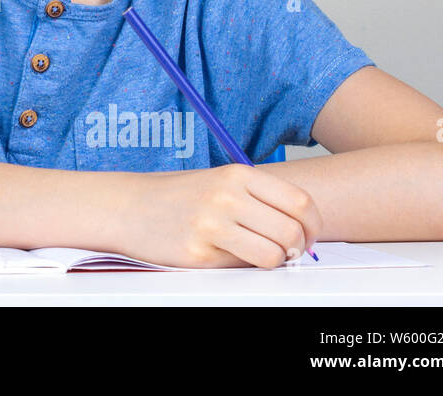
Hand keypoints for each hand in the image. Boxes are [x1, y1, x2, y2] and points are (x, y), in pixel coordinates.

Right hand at [117, 163, 322, 268]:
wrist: (129, 207)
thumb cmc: (179, 198)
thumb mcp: (220, 183)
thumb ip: (259, 200)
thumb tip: (302, 231)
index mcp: (237, 174)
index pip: (300, 202)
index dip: (314, 225)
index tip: (308, 235)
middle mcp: (227, 196)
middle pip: (292, 231)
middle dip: (297, 248)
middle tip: (287, 252)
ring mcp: (212, 224)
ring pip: (274, 254)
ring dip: (274, 261)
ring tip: (258, 256)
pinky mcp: (199, 253)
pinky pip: (244, 268)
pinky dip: (245, 267)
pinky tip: (228, 256)